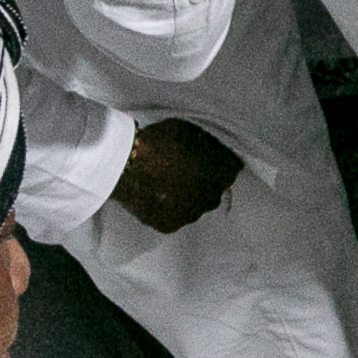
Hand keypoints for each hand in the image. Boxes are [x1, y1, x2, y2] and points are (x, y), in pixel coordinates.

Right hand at [112, 118, 242, 233]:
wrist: (126, 163)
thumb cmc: (159, 141)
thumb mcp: (191, 132)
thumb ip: (207, 146)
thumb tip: (211, 151)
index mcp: (222, 174)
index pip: (230, 169)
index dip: (218, 161)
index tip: (206, 157)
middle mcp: (211, 199)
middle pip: (213, 191)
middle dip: (203, 182)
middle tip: (183, 170)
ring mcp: (190, 215)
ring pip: (193, 207)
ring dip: (185, 197)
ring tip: (166, 183)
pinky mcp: (169, 225)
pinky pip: (173, 216)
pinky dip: (167, 208)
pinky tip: (155, 195)